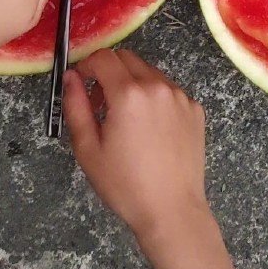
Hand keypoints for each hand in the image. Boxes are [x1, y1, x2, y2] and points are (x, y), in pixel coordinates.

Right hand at [64, 49, 207, 248]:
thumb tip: (72, 77)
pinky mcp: (195, 109)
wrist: (172, 211)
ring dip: (133, 85)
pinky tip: (152, 131)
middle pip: (127, 59)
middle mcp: (157, 85)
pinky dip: (155, 99)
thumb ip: (76, 107)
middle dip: (109, 72)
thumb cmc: (125, 185)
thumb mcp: (88, 150)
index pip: (104, 57)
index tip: (82, 84)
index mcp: (129, 94)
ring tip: (128, 121)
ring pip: (149, 73)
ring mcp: (180, 96)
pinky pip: (168, 91)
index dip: (87, 65)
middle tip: (101, 105)